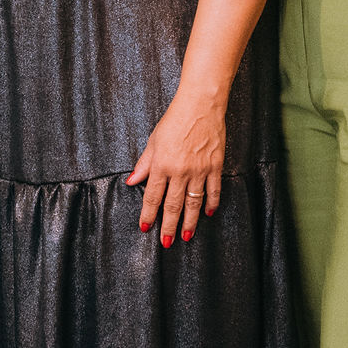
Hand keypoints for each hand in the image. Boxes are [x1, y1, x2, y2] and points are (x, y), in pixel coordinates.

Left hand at [126, 86, 225, 247]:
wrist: (201, 105)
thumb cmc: (175, 120)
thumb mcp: (153, 141)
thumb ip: (144, 164)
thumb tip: (132, 181)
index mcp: (161, 164)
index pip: (153, 196)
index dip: (149, 214)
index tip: (146, 228)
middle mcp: (180, 171)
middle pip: (173, 205)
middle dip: (168, 226)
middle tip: (166, 242)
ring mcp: (199, 170)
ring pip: (194, 203)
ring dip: (190, 222)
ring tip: (187, 236)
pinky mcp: (215, 166)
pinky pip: (213, 190)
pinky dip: (211, 203)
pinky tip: (208, 213)